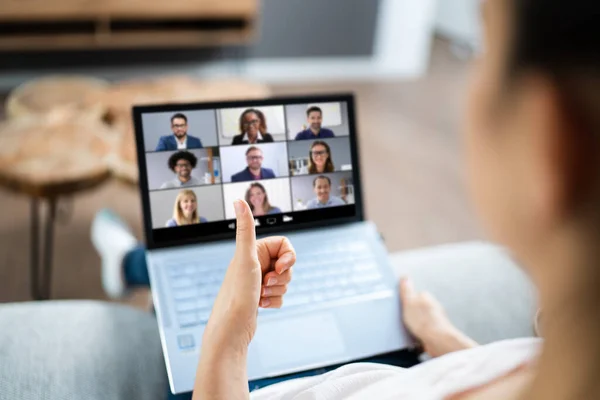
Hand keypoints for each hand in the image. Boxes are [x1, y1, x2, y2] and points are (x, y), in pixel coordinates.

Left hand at [203, 199, 295, 351]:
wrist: (232, 329)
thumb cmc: (237, 293)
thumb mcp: (245, 257)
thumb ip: (245, 229)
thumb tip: (238, 200)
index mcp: (252, 250)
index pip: (285, 245)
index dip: (288, 257)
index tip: (280, 268)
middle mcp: (255, 263)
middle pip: (288, 264)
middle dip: (282, 277)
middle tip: (265, 284)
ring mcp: (258, 281)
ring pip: (285, 281)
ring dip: (277, 291)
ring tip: (260, 296)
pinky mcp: (261, 297)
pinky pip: (280, 296)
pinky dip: (274, 302)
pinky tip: (260, 306)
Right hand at [400, 277, 476, 356]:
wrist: (438, 341)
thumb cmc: (425, 322)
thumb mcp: (409, 302)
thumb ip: (406, 289)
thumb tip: (404, 276)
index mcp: (426, 297)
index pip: (414, 294)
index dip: (405, 299)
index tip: (399, 304)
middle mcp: (432, 307)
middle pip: (416, 307)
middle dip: (409, 312)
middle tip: (401, 317)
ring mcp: (434, 320)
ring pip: (419, 319)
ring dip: (413, 323)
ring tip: (406, 328)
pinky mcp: (433, 332)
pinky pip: (421, 331)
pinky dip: (417, 333)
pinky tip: (413, 336)